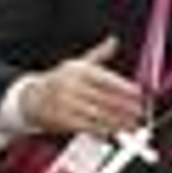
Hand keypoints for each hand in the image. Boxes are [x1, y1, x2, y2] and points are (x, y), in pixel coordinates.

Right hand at [20, 38, 144, 137]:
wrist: (32, 98)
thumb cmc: (59, 81)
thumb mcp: (77, 64)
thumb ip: (99, 54)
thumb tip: (114, 41)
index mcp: (78, 70)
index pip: (105, 78)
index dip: (123, 86)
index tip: (138, 93)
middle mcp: (72, 86)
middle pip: (104, 98)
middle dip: (125, 107)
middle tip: (139, 111)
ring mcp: (68, 104)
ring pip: (99, 114)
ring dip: (118, 121)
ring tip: (132, 124)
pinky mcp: (65, 121)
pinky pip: (88, 127)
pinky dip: (104, 130)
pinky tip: (115, 131)